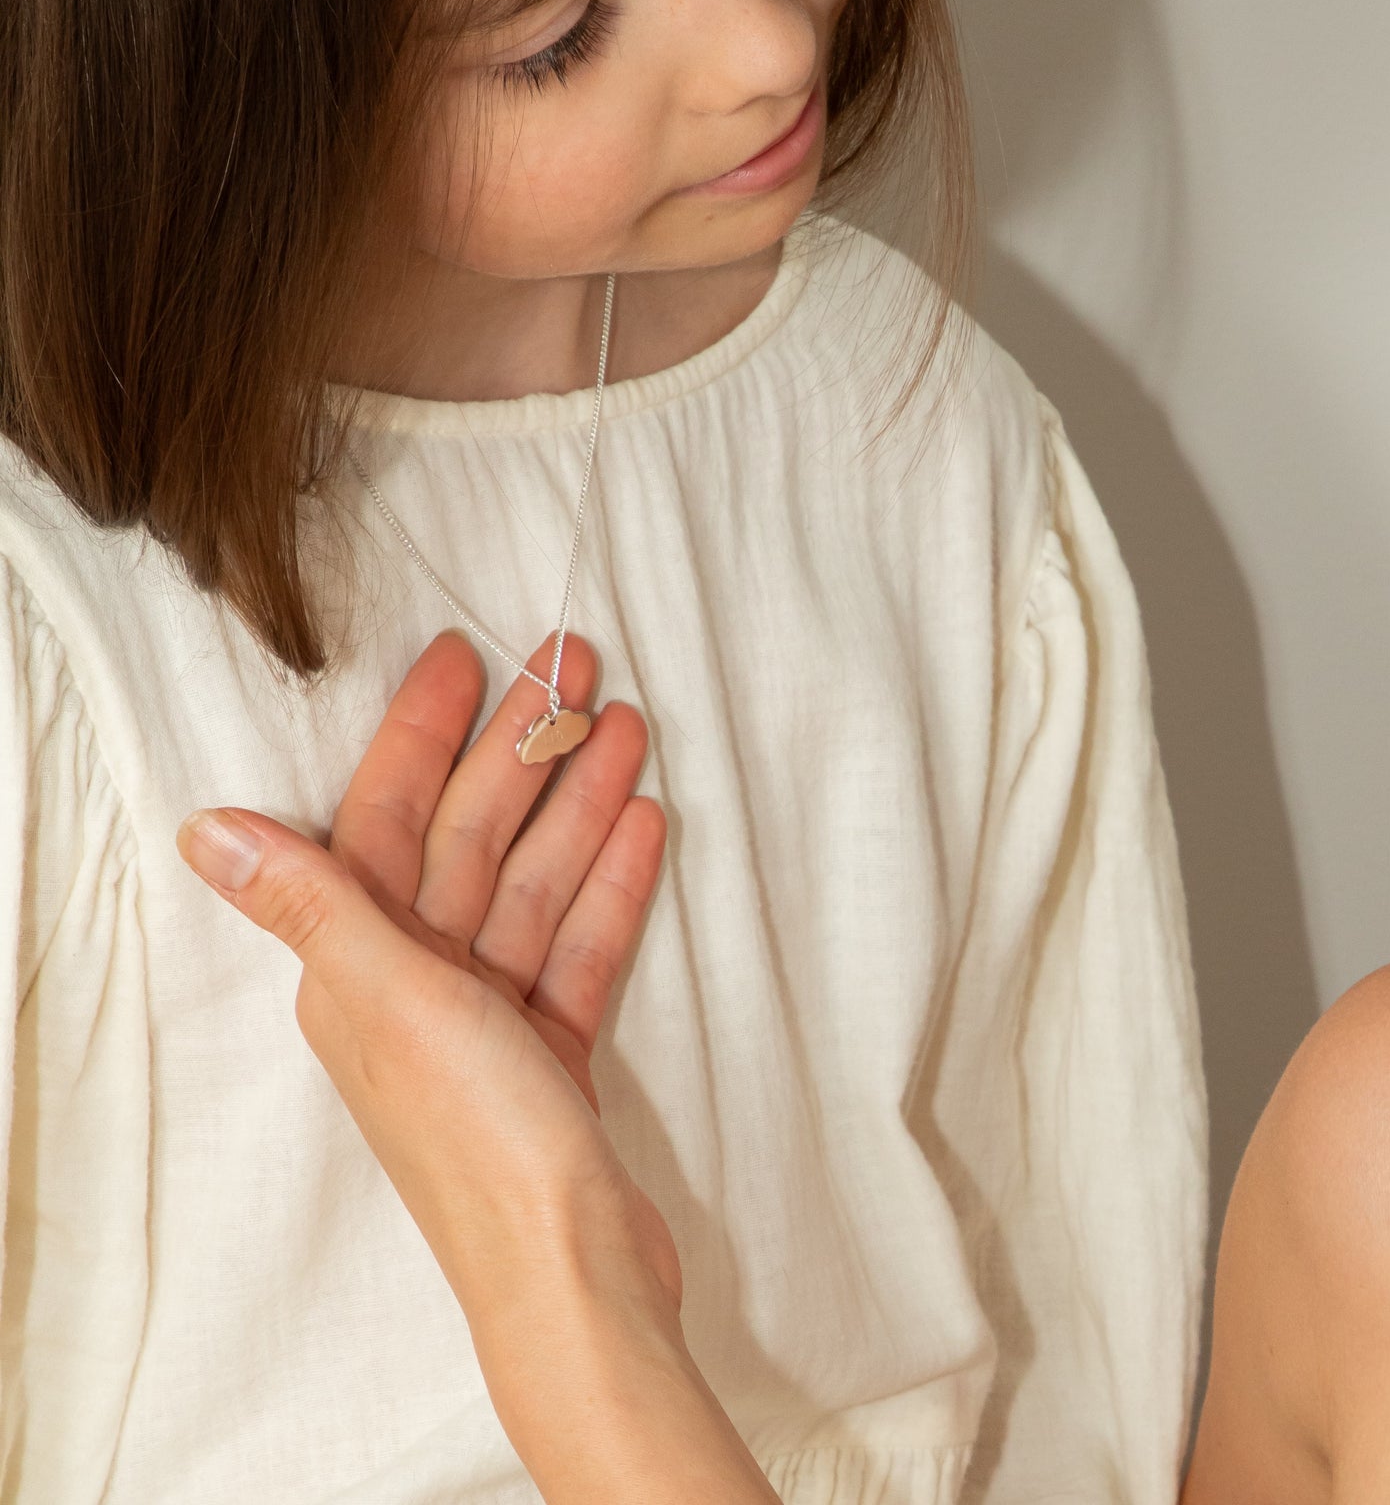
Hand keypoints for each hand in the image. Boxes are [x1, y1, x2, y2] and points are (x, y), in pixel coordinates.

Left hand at [178, 631, 675, 1301]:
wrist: (574, 1270)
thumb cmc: (477, 1141)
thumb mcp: (390, 1003)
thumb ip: (313, 904)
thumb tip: (207, 830)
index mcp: (358, 971)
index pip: (389, 819)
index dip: (423, 733)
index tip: (465, 655)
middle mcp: (412, 987)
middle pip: (470, 839)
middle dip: (524, 749)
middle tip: (579, 663)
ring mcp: (486, 1020)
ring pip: (532, 881)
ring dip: (579, 802)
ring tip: (629, 726)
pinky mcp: (550, 1051)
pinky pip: (577, 943)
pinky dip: (608, 884)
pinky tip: (645, 826)